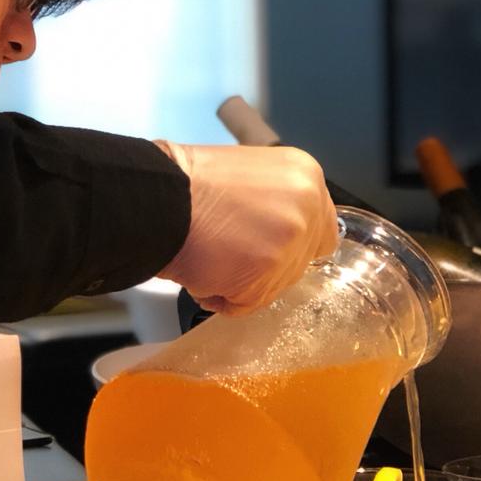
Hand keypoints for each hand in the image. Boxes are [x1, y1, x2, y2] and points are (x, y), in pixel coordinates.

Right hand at [154, 142, 336, 314]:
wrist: (158, 197)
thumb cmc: (191, 185)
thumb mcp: (253, 176)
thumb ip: (280, 203)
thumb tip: (285, 235)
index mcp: (306, 177)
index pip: (321, 227)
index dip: (292, 241)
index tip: (267, 243)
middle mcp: (307, 208)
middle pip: (301, 261)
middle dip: (266, 264)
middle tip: (230, 248)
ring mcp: (290, 244)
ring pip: (275, 286)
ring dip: (242, 281)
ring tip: (212, 256)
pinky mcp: (266, 277)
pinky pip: (249, 303)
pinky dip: (223, 296)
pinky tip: (205, 270)